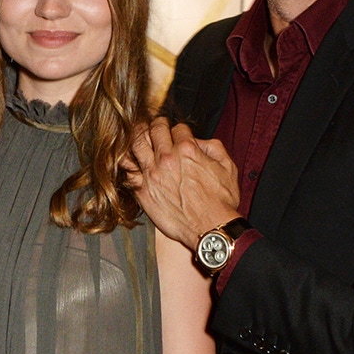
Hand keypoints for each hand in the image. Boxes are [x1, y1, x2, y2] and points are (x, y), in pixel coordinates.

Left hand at [126, 118, 240, 251]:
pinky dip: (126, 163)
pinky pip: (127, 172)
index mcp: (188, 149)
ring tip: (139, 136)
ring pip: (136, 145)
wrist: (211, 227)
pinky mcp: (143, 192)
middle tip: (156, 127)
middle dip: (156, 125)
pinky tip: (128, 160)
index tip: (178, 134)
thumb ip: (213, 147)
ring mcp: (152, 175)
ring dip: (137, 137)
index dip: (179, 130)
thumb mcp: (227, 167)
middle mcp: (167, 158)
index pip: (177, 128)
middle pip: (154, 130)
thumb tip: (200, 142)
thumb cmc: (220, 202)